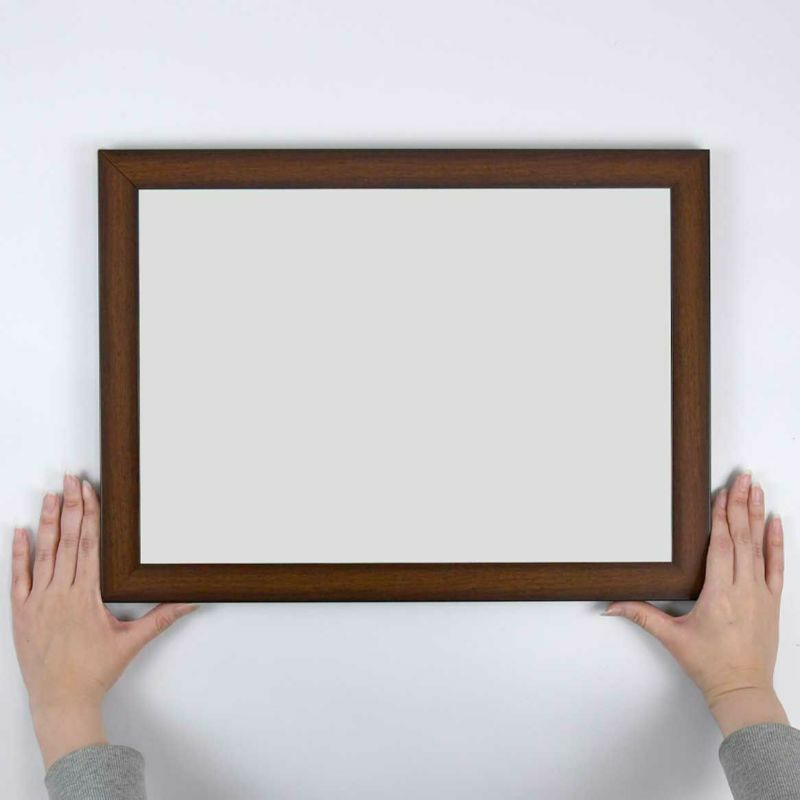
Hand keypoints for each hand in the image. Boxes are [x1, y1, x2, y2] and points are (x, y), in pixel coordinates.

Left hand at [11, 474, 196, 768]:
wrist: (60, 702)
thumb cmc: (95, 672)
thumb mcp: (132, 642)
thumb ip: (162, 617)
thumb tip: (191, 601)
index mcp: (87, 597)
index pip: (90, 546)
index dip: (91, 516)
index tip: (90, 492)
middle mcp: (60, 594)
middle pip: (68, 541)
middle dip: (71, 507)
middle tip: (71, 480)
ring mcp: (38, 603)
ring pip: (43, 553)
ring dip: (47, 522)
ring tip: (50, 495)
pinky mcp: (22, 614)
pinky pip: (19, 578)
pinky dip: (18, 554)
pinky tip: (19, 531)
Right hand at [605, 471, 787, 736]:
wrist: (743, 690)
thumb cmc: (710, 665)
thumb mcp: (672, 638)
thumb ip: (641, 615)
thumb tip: (610, 605)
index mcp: (719, 595)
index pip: (721, 547)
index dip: (721, 518)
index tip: (721, 493)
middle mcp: (744, 590)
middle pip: (742, 538)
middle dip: (741, 505)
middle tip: (742, 478)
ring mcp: (762, 595)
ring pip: (760, 547)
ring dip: (758, 516)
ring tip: (757, 490)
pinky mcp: (773, 602)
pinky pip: (778, 567)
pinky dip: (778, 543)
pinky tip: (777, 523)